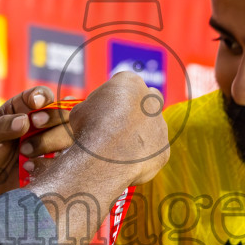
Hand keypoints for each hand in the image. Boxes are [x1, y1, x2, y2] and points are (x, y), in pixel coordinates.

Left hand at [0, 86, 73, 196]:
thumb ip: (1, 126)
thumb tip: (25, 122)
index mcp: (23, 108)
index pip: (42, 95)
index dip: (43, 96)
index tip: (35, 104)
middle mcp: (41, 124)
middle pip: (63, 112)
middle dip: (52, 117)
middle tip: (34, 124)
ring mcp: (50, 144)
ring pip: (68, 135)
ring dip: (49, 141)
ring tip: (25, 152)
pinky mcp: (53, 164)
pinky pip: (65, 160)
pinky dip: (49, 162)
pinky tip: (29, 167)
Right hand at [64, 71, 169, 185]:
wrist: (104, 158)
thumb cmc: (89, 130)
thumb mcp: (81, 109)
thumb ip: (93, 106)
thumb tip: (91, 111)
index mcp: (131, 82)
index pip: (125, 83)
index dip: (113, 96)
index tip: (104, 107)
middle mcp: (151, 100)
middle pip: (148, 99)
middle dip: (139, 107)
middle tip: (120, 122)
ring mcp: (160, 126)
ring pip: (153, 127)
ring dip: (140, 134)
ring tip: (118, 148)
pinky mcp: (163, 150)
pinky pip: (154, 151)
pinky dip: (142, 156)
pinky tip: (126, 162)